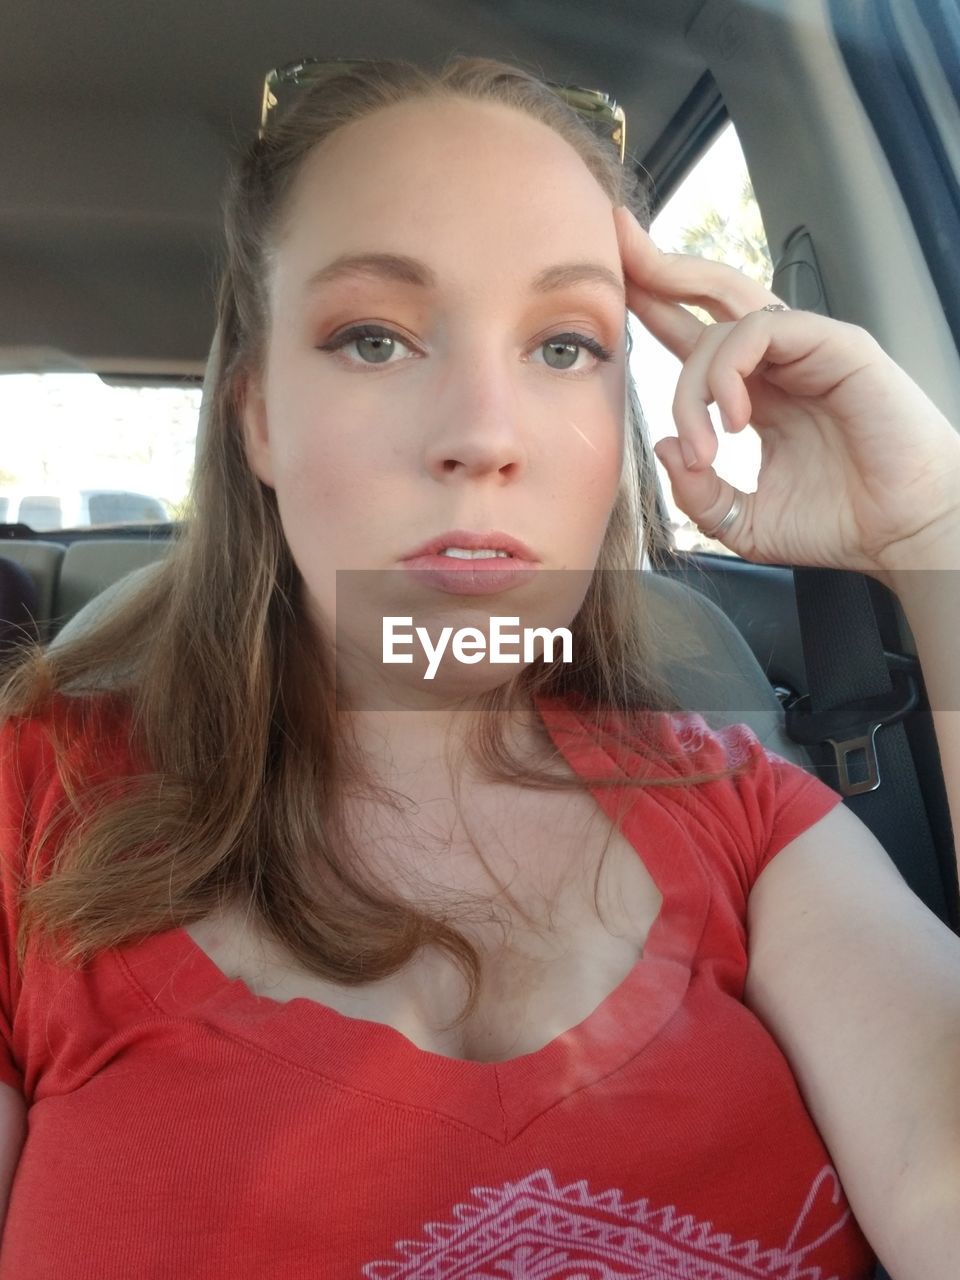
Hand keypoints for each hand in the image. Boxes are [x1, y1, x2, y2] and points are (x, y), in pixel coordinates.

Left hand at [613, 205, 959, 580]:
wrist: (906, 534)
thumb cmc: (841, 524)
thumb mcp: (743, 522)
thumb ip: (697, 493)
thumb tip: (663, 446)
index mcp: (759, 392)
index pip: (695, 335)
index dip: (654, 306)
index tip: (611, 286)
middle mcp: (781, 361)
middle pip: (710, 292)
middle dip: (658, 267)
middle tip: (616, 242)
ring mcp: (808, 348)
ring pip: (724, 321)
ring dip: (693, 384)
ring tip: (704, 445)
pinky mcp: (836, 343)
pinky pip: (762, 329)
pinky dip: (729, 372)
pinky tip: (734, 421)